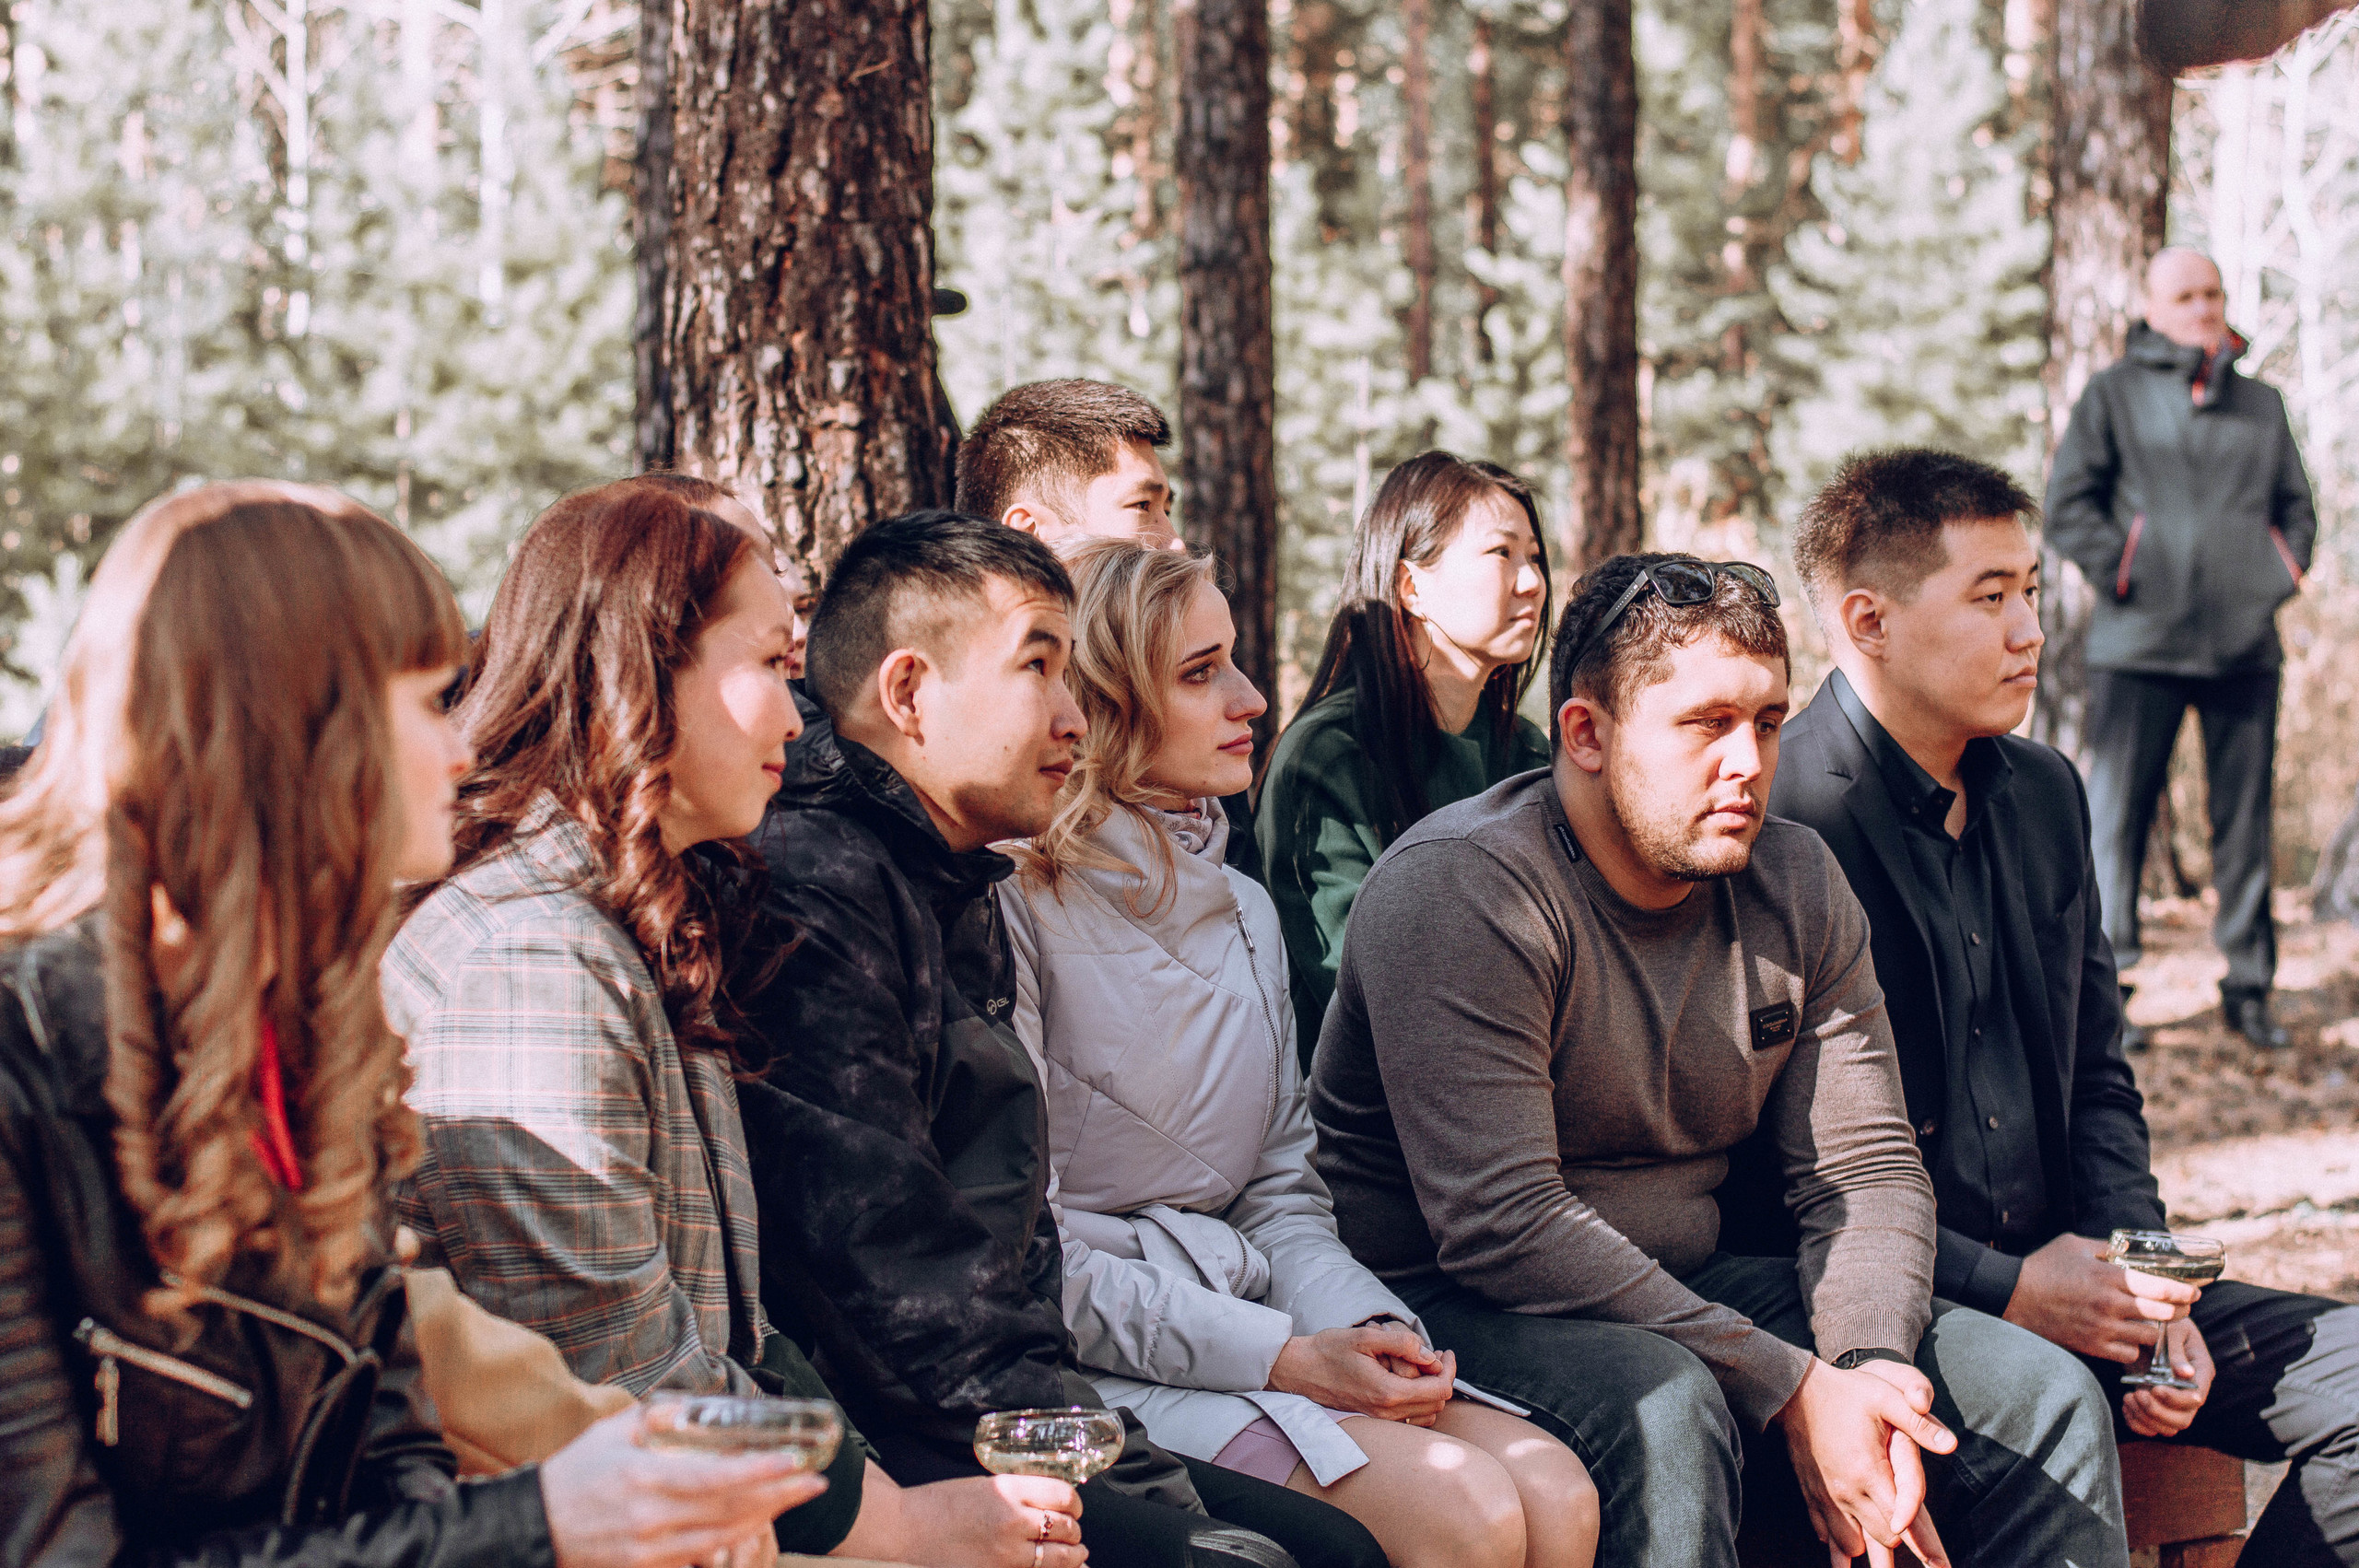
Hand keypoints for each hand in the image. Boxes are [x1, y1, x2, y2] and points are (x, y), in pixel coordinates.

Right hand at [541, 1405, 827, 1567]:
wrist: (533, 1526)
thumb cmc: (574, 1472)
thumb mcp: (612, 1432)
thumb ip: (658, 1416)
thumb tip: (699, 1405)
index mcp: (644, 1477)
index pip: (713, 1477)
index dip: (757, 1471)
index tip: (793, 1460)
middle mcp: (651, 1517)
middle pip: (728, 1509)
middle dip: (778, 1496)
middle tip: (816, 1482)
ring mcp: (650, 1549)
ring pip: (721, 1535)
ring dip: (764, 1517)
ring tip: (795, 1497)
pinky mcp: (647, 1567)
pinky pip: (700, 1554)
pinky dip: (733, 1538)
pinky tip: (756, 1521)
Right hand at [888, 1473, 1085, 1567]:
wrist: (908, 1527)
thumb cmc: (942, 1503)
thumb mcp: (986, 1485)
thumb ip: (1019, 1493)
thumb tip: (1052, 1505)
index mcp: (1009, 1489)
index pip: (1063, 1495)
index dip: (1075, 1503)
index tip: (1074, 1507)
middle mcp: (1013, 1518)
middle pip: (1066, 1527)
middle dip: (1074, 1531)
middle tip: (1074, 1532)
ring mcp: (1006, 1551)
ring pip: (1059, 1556)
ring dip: (1072, 1554)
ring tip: (1076, 1553)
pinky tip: (1053, 1566)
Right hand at [1267, 1326, 1455, 1425]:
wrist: (1298, 1370)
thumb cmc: (1328, 1351)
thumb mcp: (1365, 1337)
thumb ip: (1402, 1344)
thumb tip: (1431, 1356)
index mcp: (1387, 1393)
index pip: (1438, 1390)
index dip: (1449, 1370)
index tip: (1445, 1352)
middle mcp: (1386, 1414)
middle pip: (1436, 1404)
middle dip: (1442, 1378)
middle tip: (1436, 1355)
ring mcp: (1379, 1421)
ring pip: (1426, 1415)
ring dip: (1431, 1390)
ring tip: (1423, 1366)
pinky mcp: (1373, 1420)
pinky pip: (1410, 1418)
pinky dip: (1418, 1401)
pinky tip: (1409, 1380)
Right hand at [1775, 1359, 1955, 1567]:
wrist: (1795, 1391)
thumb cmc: (1845, 1393)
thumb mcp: (1885, 1398)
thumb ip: (1919, 1423)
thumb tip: (1952, 1445)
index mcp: (1868, 1471)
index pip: (1901, 1522)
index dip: (1922, 1542)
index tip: (1939, 1564)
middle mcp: (1846, 1491)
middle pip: (1883, 1538)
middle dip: (1901, 1542)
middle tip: (1928, 1563)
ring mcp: (1826, 1496)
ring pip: (1852, 1545)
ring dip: (1871, 1548)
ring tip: (1883, 1564)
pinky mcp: (1812, 1495)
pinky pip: (1826, 1533)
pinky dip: (1839, 1544)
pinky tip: (1848, 1553)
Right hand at [2003, 1234, 2199, 1362]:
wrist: (2012, 1296)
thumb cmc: (2043, 1266)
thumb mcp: (2074, 1245)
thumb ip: (2106, 1249)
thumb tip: (2129, 1251)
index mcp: (2108, 1276)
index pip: (2161, 1287)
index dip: (2184, 1291)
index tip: (2195, 1292)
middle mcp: (2110, 1304)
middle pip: (2163, 1313)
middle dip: (2178, 1311)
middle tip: (2182, 1308)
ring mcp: (2102, 1328)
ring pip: (2149, 1336)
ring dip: (2155, 1329)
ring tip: (2154, 1323)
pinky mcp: (2092, 1346)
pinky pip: (2129, 1353)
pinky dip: (2134, 1346)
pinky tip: (2130, 1337)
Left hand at [2122, 1318, 2214, 1437]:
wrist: (2144, 1323)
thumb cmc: (2161, 1321)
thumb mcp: (2170, 1329)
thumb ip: (2176, 1351)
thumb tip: (2186, 1374)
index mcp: (2200, 1370)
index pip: (2196, 1398)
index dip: (2176, 1399)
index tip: (2154, 1388)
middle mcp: (2191, 1390)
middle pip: (2183, 1419)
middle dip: (2159, 1413)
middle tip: (2138, 1394)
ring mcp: (2173, 1400)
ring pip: (2168, 1428)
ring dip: (2146, 1418)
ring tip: (2129, 1397)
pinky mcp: (2156, 1404)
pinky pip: (2151, 1427)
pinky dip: (2137, 1422)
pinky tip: (2126, 1404)